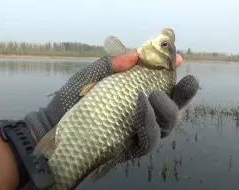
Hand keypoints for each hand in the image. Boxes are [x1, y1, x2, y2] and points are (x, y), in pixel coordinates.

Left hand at [24, 53, 182, 141]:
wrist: (53, 124)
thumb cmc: (72, 100)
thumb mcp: (89, 77)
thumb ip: (109, 66)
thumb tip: (132, 55)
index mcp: (135, 97)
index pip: (163, 86)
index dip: (173, 73)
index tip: (179, 58)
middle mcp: (142, 116)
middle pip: (173, 109)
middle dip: (183, 95)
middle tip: (185, 81)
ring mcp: (137, 133)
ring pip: (166, 126)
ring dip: (166, 108)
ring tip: (152, 95)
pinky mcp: (130, 149)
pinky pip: (148, 140)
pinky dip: (148, 123)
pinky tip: (141, 107)